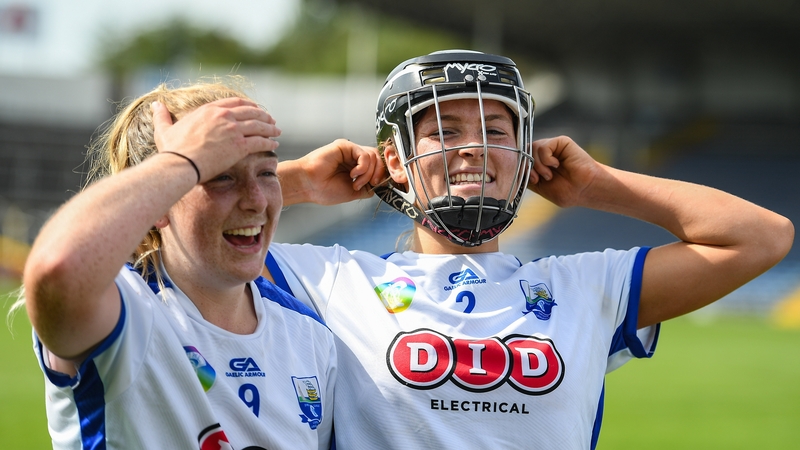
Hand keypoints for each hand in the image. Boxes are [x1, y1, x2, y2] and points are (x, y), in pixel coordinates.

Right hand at [152, 98, 280, 182]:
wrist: (180, 164)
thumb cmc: (172, 151)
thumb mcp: (164, 130)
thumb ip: (161, 116)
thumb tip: (155, 104)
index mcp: (209, 111)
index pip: (235, 103)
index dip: (248, 106)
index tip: (255, 110)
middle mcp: (223, 117)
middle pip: (251, 112)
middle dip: (263, 116)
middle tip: (271, 121)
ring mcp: (233, 130)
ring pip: (259, 126)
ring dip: (270, 128)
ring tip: (277, 132)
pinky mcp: (239, 146)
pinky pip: (260, 142)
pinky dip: (269, 143)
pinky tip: (274, 145)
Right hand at [281, 139, 384, 205]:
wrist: (309, 185)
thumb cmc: (324, 189)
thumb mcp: (353, 193)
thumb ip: (367, 188)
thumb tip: (380, 186)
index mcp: (354, 168)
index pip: (376, 165)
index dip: (381, 174)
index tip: (378, 185)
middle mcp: (352, 158)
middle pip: (378, 159)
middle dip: (378, 173)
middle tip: (371, 184)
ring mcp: (349, 151)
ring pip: (373, 156)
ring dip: (368, 173)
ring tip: (356, 182)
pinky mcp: (344, 146)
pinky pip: (363, 154)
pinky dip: (362, 167)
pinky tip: (353, 174)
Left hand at [528, 136, 602, 207]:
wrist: (585, 190)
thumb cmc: (567, 191)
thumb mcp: (540, 187)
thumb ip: (526, 176)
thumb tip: (516, 167)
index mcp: (538, 164)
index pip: (521, 159)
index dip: (521, 168)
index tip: (532, 180)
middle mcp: (544, 154)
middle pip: (524, 152)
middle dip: (528, 167)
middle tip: (538, 179)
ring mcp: (552, 147)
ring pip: (532, 148)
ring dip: (538, 165)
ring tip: (549, 175)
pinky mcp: (561, 142)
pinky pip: (543, 146)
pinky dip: (546, 159)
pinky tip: (556, 165)